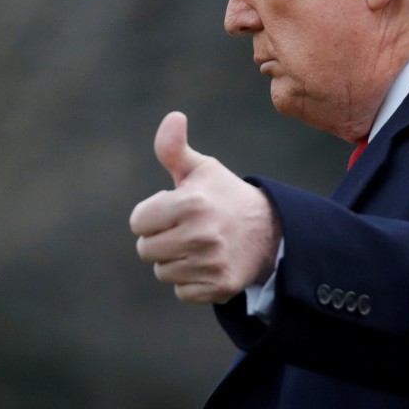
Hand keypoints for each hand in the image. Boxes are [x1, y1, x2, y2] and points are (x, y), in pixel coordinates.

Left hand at [129, 111, 281, 303]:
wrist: (270, 231)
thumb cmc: (224, 195)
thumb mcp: (201, 169)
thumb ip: (174, 148)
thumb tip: (174, 117)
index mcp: (191, 202)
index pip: (138, 222)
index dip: (150, 216)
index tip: (171, 211)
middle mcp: (201, 234)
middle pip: (146, 250)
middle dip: (159, 239)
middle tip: (184, 229)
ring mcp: (211, 262)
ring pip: (162, 272)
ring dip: (174, 260)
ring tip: (198, 245)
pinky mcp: (220, 286)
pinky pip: (182, 291)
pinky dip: (191, 281)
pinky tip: (207, 264)